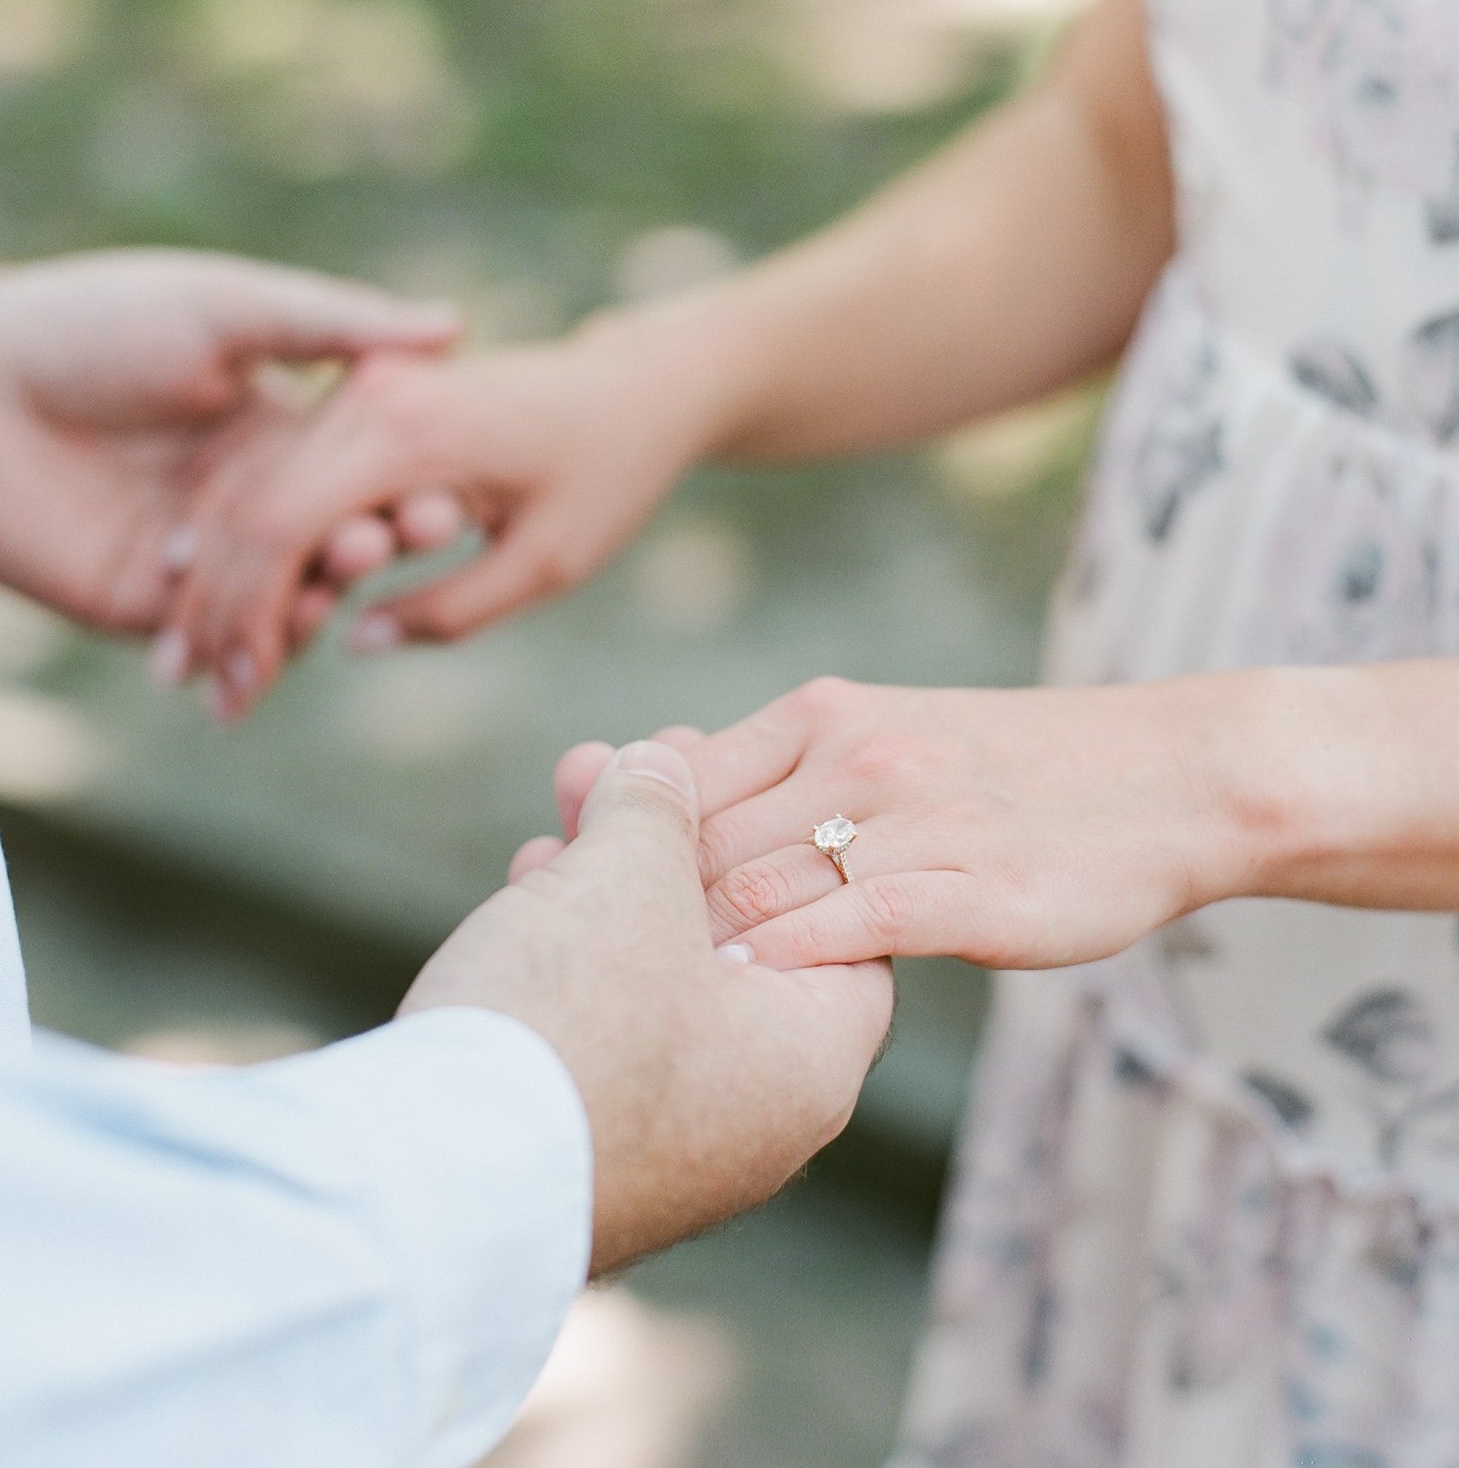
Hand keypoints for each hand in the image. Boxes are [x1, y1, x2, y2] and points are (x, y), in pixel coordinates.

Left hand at [0, 250, 458, 654]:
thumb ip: (336, 326)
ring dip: (318, 599)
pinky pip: (214, 641)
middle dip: (371, 542)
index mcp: (276, 427)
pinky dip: (250, 651)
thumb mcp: (230, 308)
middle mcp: (246, 495)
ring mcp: (200, 554)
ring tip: (337, 580)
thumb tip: (455, 324)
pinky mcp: (145, 604)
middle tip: (403, 534)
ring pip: (280, 599)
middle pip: (329, 540)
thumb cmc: (99, 321)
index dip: (402, 487)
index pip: (360, 473)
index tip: (446, 494)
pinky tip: (275, 644)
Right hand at [160, 313, 723, 717]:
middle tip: (196, 688)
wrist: (633, 390)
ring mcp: (361, 385)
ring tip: (195, 659)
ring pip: (255, 481)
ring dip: (220, 569)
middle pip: (252, 503)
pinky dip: (250, 532)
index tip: (237, 687)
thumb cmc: (607, 477)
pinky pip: (285, 465)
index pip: (286, 524)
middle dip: (215, 601)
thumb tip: (351, 641)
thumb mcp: (547, 563)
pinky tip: (221, 596)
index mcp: (412, 432)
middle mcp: (370, 394)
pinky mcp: (362, 393)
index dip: (249, 613)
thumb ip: (450, 610)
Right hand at [400, 740, 893, 1272]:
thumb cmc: (574, 1015)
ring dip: (613, 879)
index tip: (726, 764)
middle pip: (740, 941)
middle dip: (677, 839)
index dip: (783, 826)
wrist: (435, 1181)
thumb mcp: (633, 872)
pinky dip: (574, 950)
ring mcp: (672, 1151)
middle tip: (636, 761)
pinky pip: (604, 1031)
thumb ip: (660, 804)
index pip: (844, 921)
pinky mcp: (588, 1156)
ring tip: (572, 792)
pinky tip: (531, 878)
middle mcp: (760, 1122)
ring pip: (661, 979)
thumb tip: (663, 761)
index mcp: (811, 1060)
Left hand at [554, 677, 1253, 972]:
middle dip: (632, 910)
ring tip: (633, 1009)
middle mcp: (857, 755)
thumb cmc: (1010, 772)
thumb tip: (668, 808)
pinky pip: (854, 929)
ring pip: (765, 887)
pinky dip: (786, 966)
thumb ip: (783, 771)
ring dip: (694, 950)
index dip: (616, 847)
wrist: (1163, 779)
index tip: (561, 898)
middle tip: (568, 968)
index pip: (683, 781)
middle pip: (706, 842)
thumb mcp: (886, 735)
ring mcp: (916, 819)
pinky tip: (744, 1004)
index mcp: (823, 715)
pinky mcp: (972, 891)